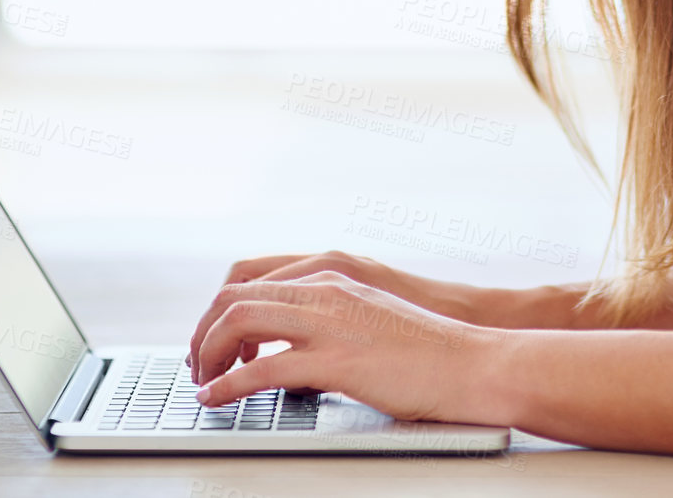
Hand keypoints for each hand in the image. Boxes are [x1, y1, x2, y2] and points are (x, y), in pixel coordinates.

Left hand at [186, 270, 503, 423]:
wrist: (473, 363)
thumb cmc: (428, 348)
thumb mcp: (369, 314)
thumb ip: (329, 316)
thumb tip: (290, 346)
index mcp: (331, 274)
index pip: (248, 277)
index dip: (218, 310)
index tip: (213, 341)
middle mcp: (325, 288)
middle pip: (234, 296)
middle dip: (204, 331)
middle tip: (199, 364)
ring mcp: (330, 322)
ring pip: (239, 321)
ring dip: (208, 353)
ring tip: (203, 381)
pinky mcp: (337, 361)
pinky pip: (263, 370)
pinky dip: (229, 385)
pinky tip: (218, 399)